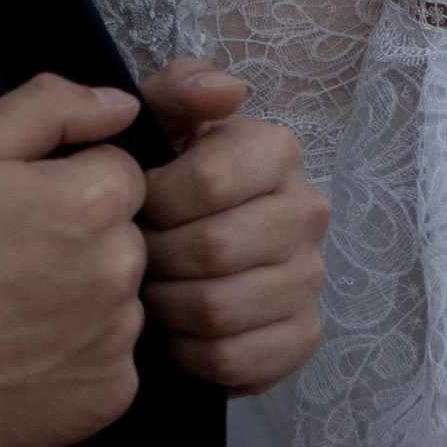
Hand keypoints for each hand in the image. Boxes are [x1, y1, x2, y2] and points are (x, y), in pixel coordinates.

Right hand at [0, 74, 147, 446]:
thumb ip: (53, 106)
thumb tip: (124, 105)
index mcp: (96, 200)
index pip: (118, 176)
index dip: (70, 189)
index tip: (23, 215)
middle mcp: (122, 268)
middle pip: (125, 239)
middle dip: (83, 245)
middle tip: (14, 267)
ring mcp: (120, 337)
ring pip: (122, 302)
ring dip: (86, 303)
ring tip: (16, 316)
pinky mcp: (111, 394)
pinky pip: (114, 363)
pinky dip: (80, 361)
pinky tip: (28, 358)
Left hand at [133, 61, 327, 395]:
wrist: (186, 248)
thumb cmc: (166, 177)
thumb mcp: (161, 120)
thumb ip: (179, 88)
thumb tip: (229, 90)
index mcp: (277, 151)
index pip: (207, 182)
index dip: (154, 201)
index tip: (137, 203)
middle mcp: (307, 211)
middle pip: (213, 250)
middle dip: (156, 258)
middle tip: (136, 255)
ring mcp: (311, 278)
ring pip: (219, 309)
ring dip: (167, 306)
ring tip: (152, 289)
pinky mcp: (302, 336)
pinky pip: (232, 358)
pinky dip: (188, 350)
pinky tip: (177, 329)